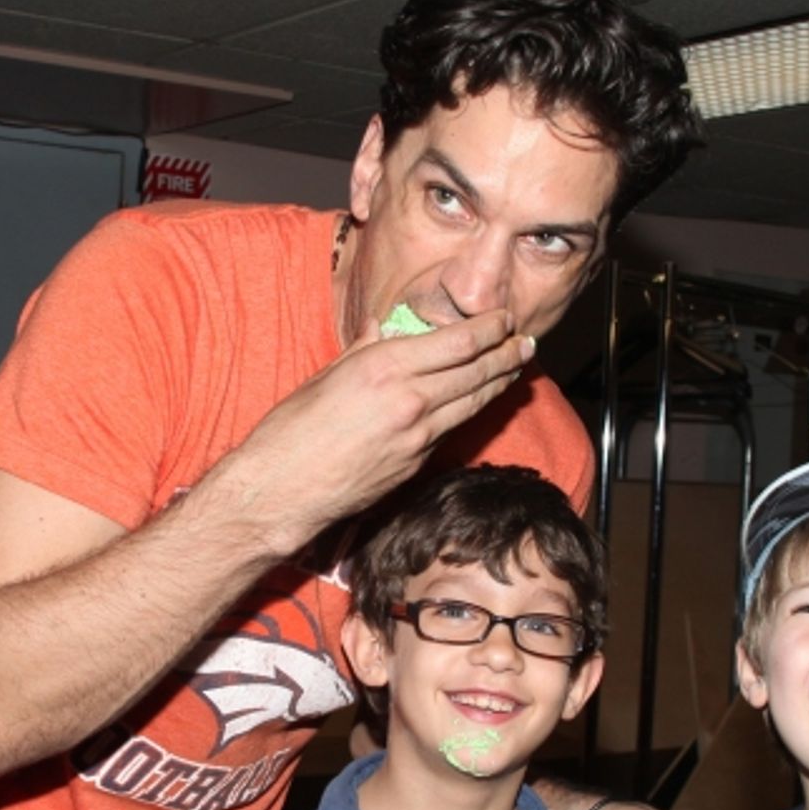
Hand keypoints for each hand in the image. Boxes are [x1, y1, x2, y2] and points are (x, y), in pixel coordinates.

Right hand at [212, 309, 535, 556]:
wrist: (282, 490)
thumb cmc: (291, 430)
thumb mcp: (326, 376)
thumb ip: (363, 350)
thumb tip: (382, 328)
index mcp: (385, 367)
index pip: (458, 343)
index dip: (490, 329)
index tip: (506, 319)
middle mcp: (410, 400)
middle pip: (477, 372)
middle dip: (507, 354)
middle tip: (526, 341)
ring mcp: (418, 437)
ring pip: (473, 403)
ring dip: (499, 383)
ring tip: (517, 367)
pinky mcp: (417, 465)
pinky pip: (452, 430)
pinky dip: (471, 410)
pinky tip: (479, 401)